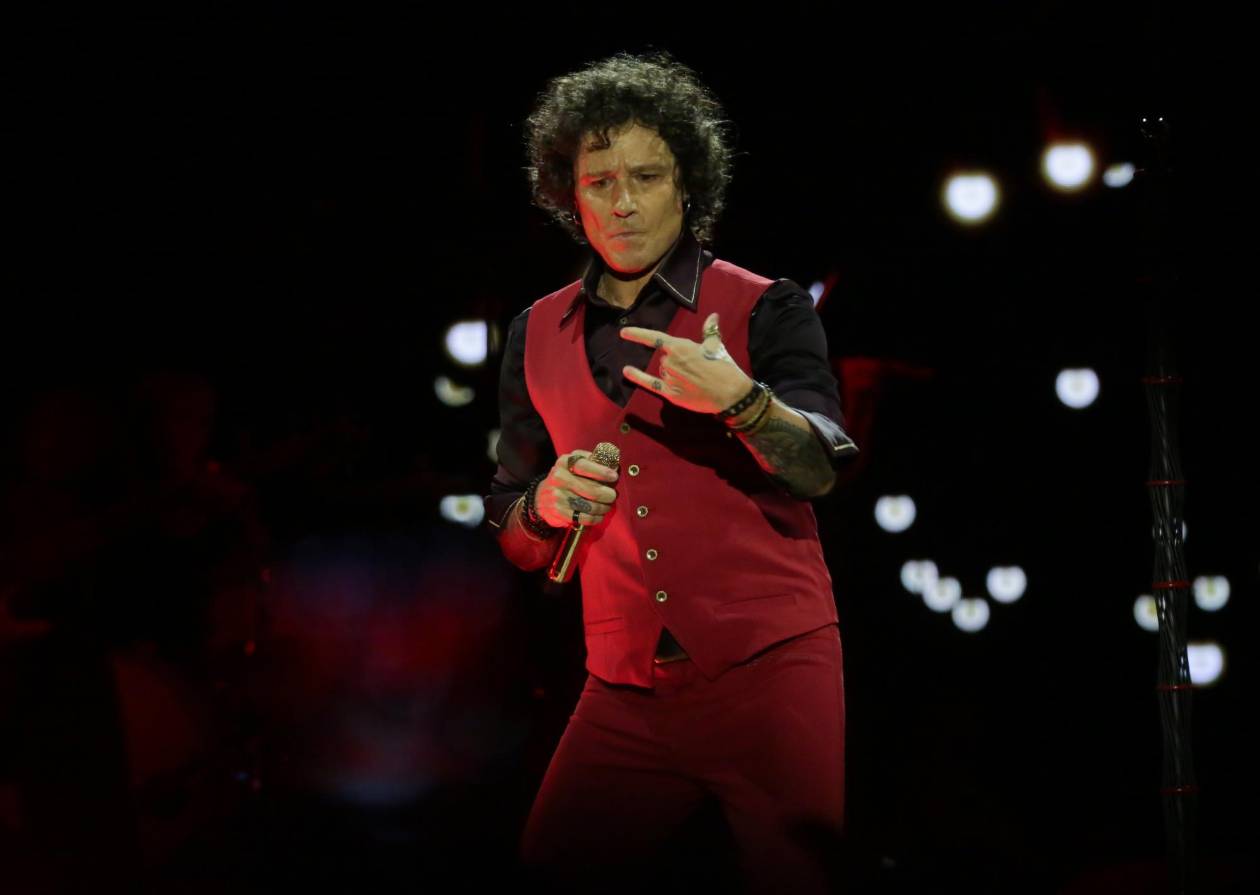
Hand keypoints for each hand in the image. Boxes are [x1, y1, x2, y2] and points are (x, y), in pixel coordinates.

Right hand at [535, 449, 619, 527]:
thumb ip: (592, 462)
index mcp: (565, 462)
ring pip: (591, 506)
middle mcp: (559, 477)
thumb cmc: (567, 478)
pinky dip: (596, 518)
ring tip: (606, 506)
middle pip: (592, 490)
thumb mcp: (574, 464)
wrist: (542, 496)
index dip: (602, 472)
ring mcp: (557, 495)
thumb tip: (614, 467)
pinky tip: (598, 515)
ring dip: (603, 508)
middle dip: (608, 494)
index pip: (585, 466)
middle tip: (612, 496)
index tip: (614, 477)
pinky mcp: (558, 511)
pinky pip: (584, 517)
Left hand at [619, 312, 751, 413]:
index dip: (638, 335)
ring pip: (663, 372)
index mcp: (680, 347)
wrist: (730, 393)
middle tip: (695, 369)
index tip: (623, 333)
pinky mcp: (671, 394)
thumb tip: (713, 316)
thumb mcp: (716, 345)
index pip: (655, 338)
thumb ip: (709, 330)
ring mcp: (669, 378)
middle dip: (676, 362)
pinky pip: (650, 384)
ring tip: (693, 380)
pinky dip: (637, 377)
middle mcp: (671, 361)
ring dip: (673, 374)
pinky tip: (626, 371)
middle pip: (664, 359)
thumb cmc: (723, 366)